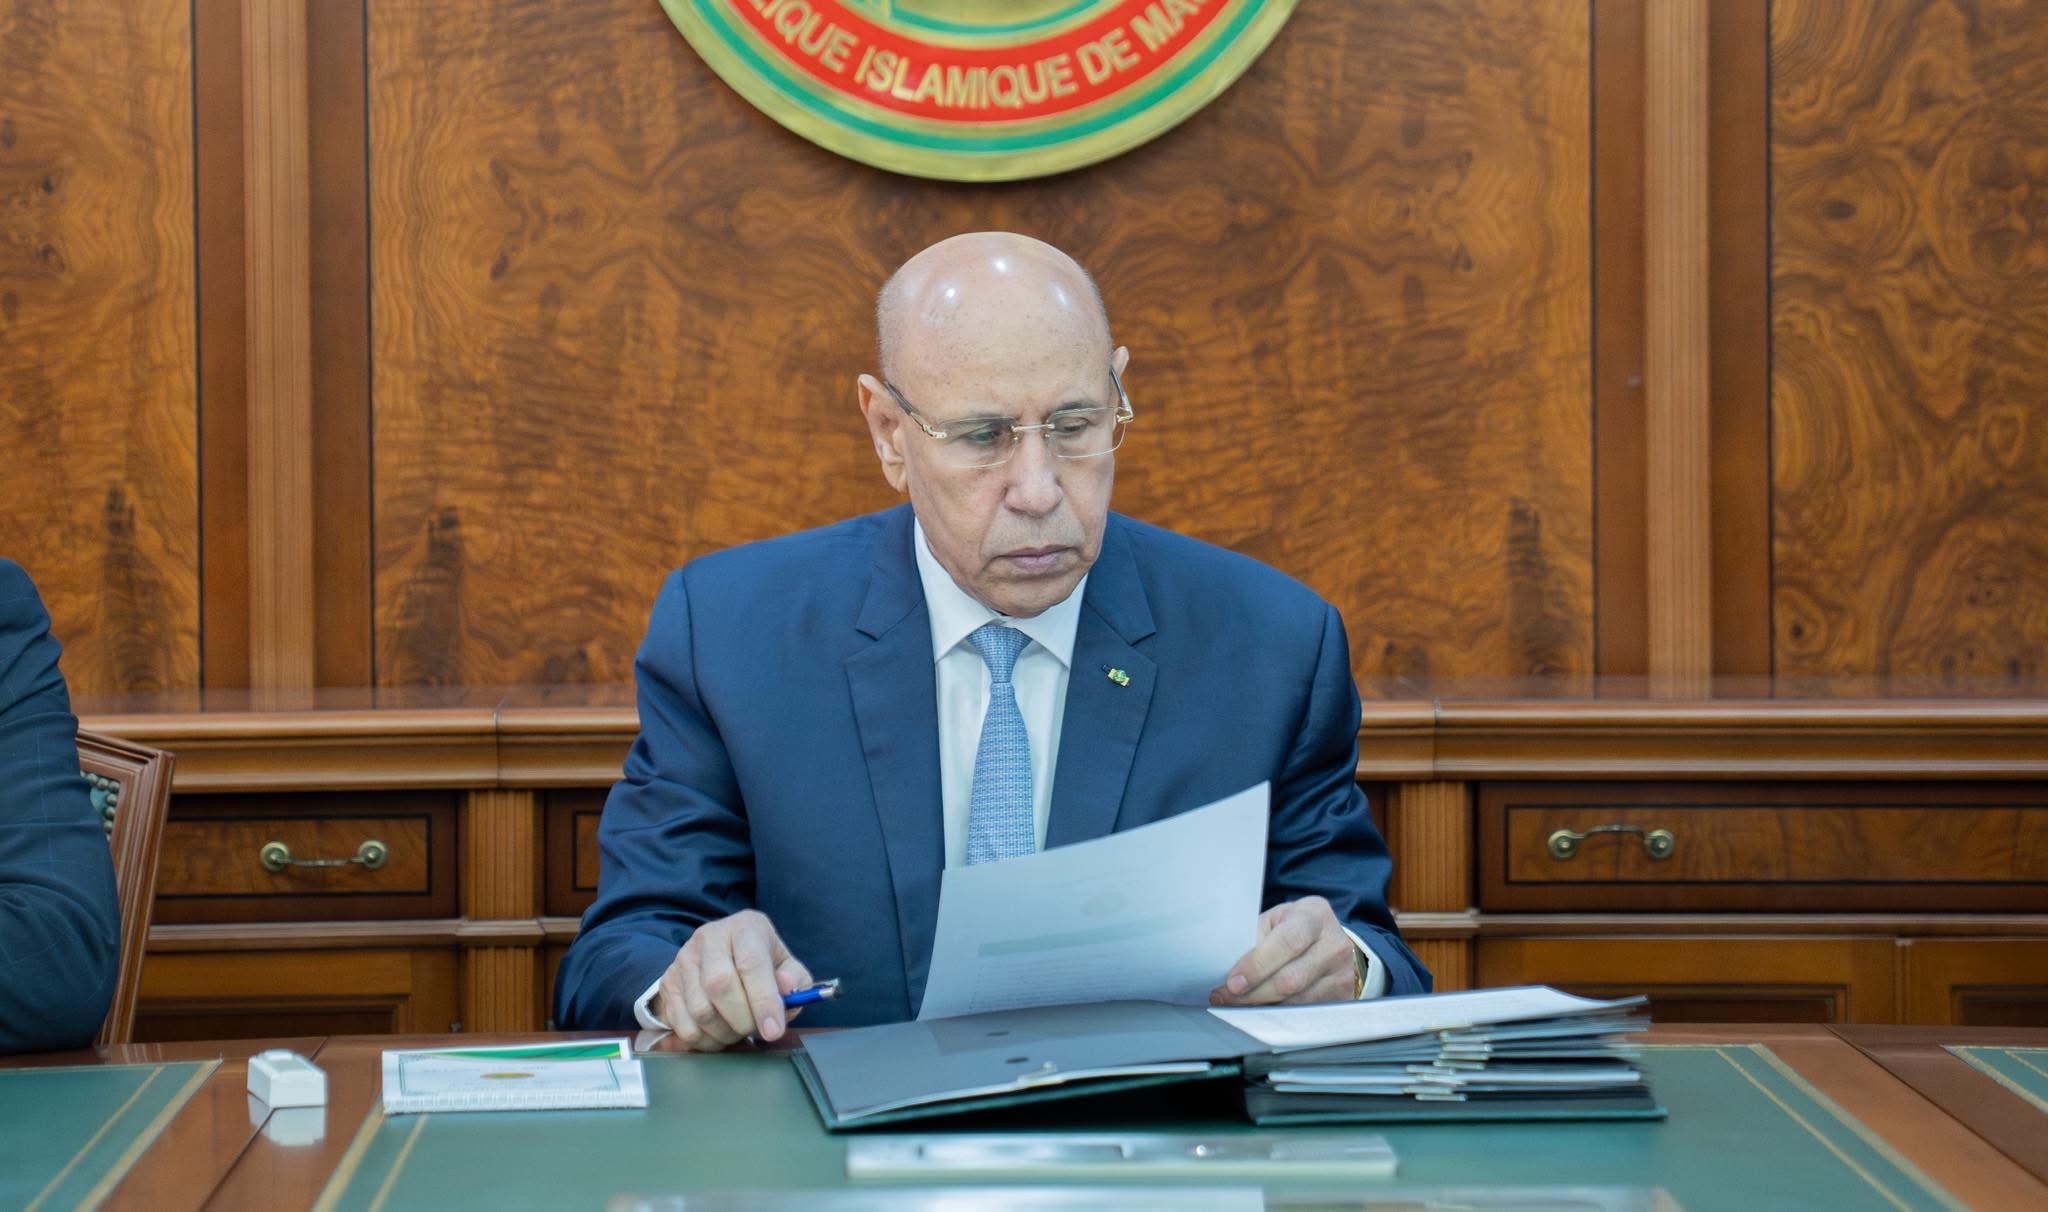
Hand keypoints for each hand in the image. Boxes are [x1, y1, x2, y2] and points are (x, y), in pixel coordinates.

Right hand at [651, 910, 812, 1051]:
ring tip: (738, 1030)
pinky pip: (682, 1024)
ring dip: (723, 1033)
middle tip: (755, 1031)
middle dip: (742, 1020)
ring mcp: (683, 959)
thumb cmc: (762, 964)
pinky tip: (718, 1034)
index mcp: (745, 927)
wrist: (722, 957)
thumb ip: (796, 980)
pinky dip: (703, 1040)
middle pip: (720, 986)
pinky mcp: (668, 982)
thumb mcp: (787, 966)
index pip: (751, 963)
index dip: (763, 1001)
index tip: (774, 1030)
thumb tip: (787, 988)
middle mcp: (710, 937)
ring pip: (699, 1009)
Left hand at [1209, 896, 1357, 1006]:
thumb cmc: (1296, 927)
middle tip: (1226, 997)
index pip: (1287, 943)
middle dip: (1253, 993)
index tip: (1232, 982)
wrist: (1333, 941)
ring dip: (1261, 1007)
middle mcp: (1335, 945)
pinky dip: (1277, 1014)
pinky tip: (1260, 1009)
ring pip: (1296, 1002)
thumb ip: (1256, 938)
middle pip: (1290, 980)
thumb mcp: (1277, 920)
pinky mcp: (1342, 998)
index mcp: (1315, 916)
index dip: (1257, 965)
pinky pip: (1304, 1013)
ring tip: (1238, 1004)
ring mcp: (1342, 975)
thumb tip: (1226, 967)